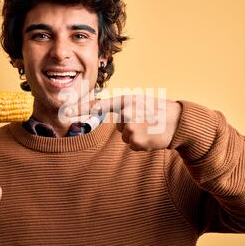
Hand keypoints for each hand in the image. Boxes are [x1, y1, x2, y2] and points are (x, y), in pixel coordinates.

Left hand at [65, 95, 181, 150]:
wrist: (179, 121)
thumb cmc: (160, 111)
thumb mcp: (141, 102)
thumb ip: (125, 107)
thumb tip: (113, 116)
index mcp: (127, 100)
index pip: (100, 105)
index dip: (80, 109)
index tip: (65, 112)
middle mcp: (126, 112)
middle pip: (119, 126)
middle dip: (130, 126)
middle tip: (146, 121)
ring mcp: (130, 127)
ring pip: (126, 137)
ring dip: (137, 136)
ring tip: (150, 129)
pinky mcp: (136, 141)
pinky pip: (133, 145)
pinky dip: (142, 144)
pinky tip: (152, 137)